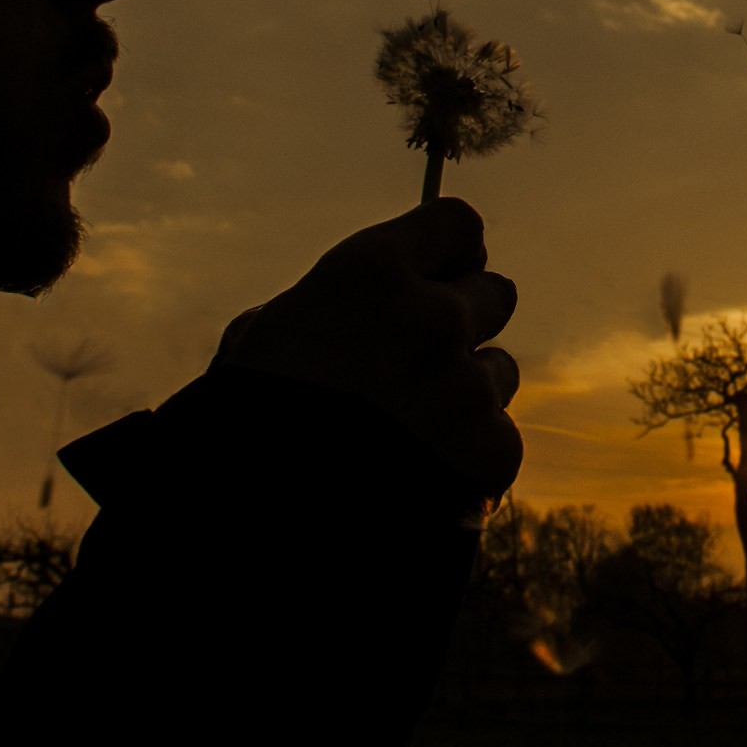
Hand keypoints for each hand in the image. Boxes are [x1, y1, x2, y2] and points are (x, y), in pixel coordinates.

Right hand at [217, 197, 521, 497]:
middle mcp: (431, 317)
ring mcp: (467, 385)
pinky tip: (420, 475)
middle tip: (421, 360)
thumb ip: (336, 303)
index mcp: (370, 271)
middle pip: (496, 292)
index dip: (449, 253)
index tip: (441, 275)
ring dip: (466, 392)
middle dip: (465, 321)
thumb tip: (370, 307)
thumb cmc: (247, 422)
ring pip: (499, 370)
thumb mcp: (268, 334)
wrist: (262, 522)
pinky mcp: (493, 450)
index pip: (458, 225)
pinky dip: (469, 453)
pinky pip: (499, 434)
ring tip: (409, 431)